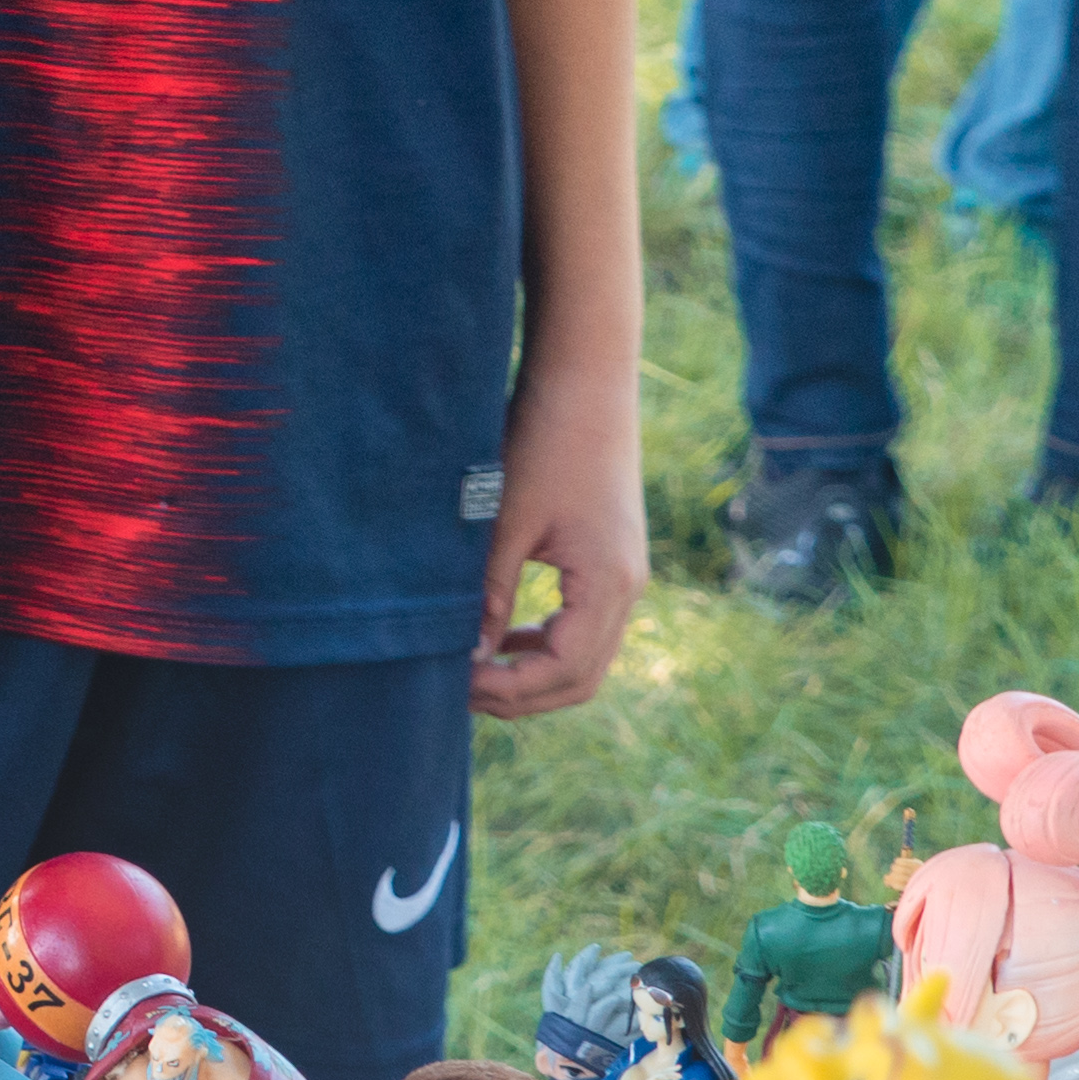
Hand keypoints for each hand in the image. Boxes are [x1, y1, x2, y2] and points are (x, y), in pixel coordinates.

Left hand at [473, 356, 644, 718]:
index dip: (506, 689)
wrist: (585, 386)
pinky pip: (582, 626)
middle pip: (579, 678)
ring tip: (470, 668)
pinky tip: (498, 634)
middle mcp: (628, 589)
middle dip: (519, 693)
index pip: (562, 672)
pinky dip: (543, 642)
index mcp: (608, 585)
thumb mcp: (506, 520)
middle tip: (454, 689)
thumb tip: (469, 655)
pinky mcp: (610, 562)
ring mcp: (625, 577)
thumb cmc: (542, 443)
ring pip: (584, 657)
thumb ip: (490, 591)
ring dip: (531, 672)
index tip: (451, 683)